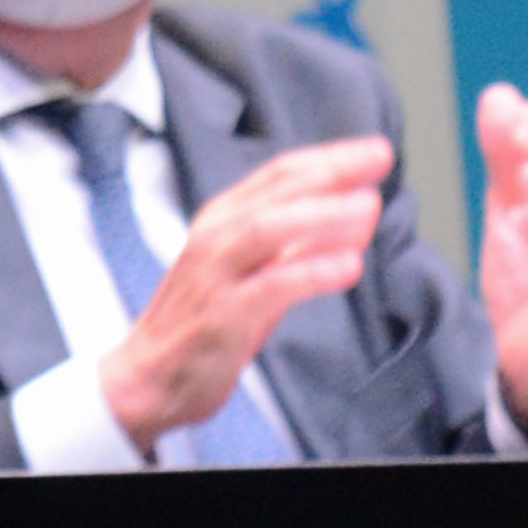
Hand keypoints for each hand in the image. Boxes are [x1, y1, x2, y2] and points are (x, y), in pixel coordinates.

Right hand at [97, 134, 388, 445]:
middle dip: (330, 172)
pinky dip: (311, 272)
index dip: (328, 159)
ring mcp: (217, 273)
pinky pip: (271, 286)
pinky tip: (349, 265)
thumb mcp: (254, 273)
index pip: (279, 175)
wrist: (147, 377)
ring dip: (320, 215)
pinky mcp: (224, 314)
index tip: (374, 151)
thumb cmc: (204, 322)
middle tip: (380, 156)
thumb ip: (299, 244)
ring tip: (369, 204)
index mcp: (223, 220)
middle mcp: (216, 236)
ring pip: (267, 229)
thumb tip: (357, 214)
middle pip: (275, 192)